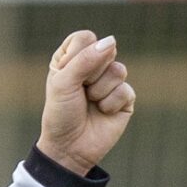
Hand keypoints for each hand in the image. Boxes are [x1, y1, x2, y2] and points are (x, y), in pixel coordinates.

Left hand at [36, 30, 133, 176]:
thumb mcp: (64, 83)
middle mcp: (93, 66)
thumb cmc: (61, 114)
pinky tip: (102, 113)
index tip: (67, 75)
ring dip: (100, 91)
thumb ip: (85, 59)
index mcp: (72, 58)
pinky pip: (125, 90)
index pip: (85, 38)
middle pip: (105, 50)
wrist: (69, 148)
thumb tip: (112, 41)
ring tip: (91, 103)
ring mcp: (111, 81)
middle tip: (80, 92)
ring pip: (118, 70)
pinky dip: (111, 104)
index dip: (79, 55)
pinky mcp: (125, 98)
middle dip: (90, 75)